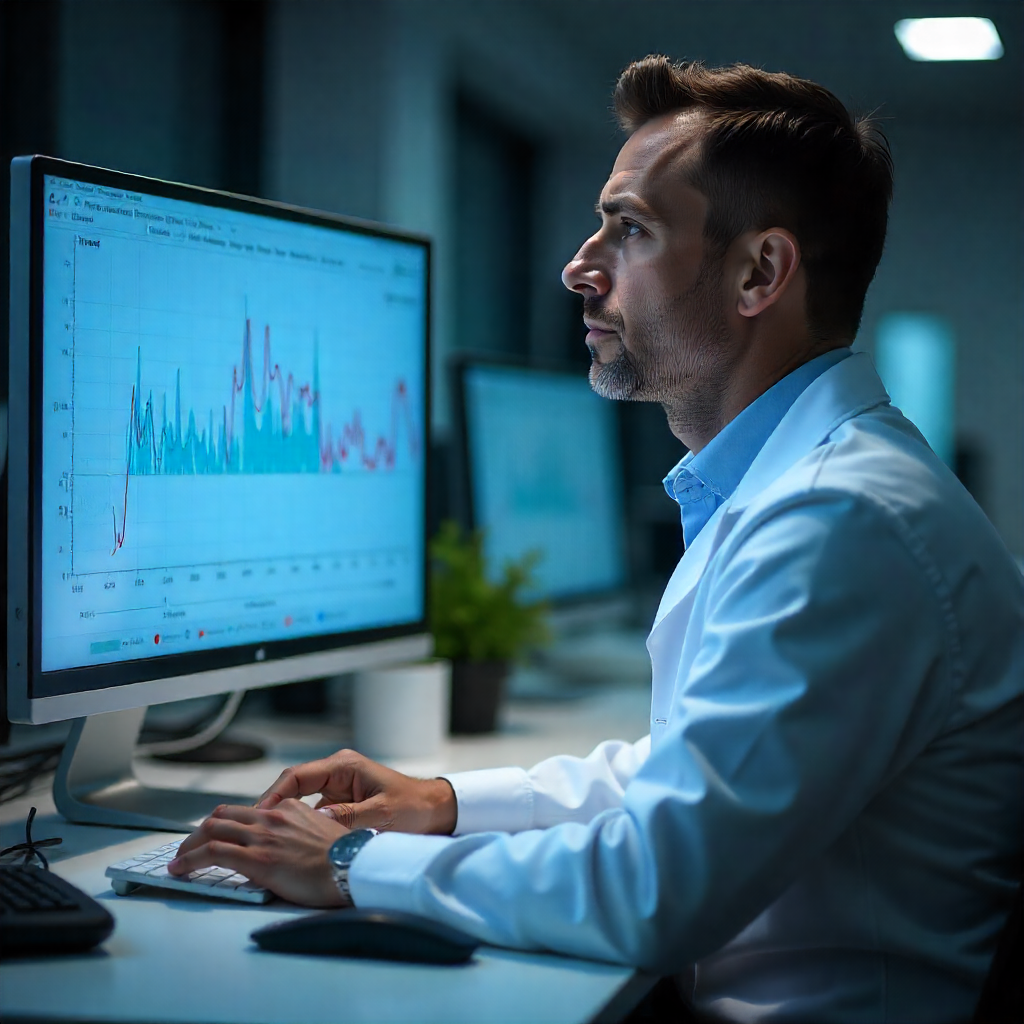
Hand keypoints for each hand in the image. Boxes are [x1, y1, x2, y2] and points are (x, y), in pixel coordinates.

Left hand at [167, 799, 347, 906]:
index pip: (247, 810)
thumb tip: (288, 847)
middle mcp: (272, 817)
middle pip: (223, 816)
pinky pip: (212, 853)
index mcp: (290, 809)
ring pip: (212, 831)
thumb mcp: (322, 834)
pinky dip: (190, 860)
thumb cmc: (344, 859)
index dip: (226, 823)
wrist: (352, 868)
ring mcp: (262, 837)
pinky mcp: (256, 859)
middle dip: (200, 832)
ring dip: (189, 845)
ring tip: (179, 860)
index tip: (218, 836)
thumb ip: (300, 833)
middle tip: (189, 848)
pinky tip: (180, 870)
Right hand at [256, 748, 456, 834]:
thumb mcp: (379, 815)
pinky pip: (312, 812)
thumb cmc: (413, 808)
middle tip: (253, 832)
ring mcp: (338, 788)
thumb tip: (312, 824)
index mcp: (343, 766)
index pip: (296, 776)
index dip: (273, 796)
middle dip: (272, 808)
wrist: (436, 811)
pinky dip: (300, 827)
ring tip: (265, 840)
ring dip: (284, 819)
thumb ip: (345, 819)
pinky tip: (290, 845)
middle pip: (292, 787)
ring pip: (299, 801)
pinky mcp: (341, 803)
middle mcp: (337, 772)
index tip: (258, 816)